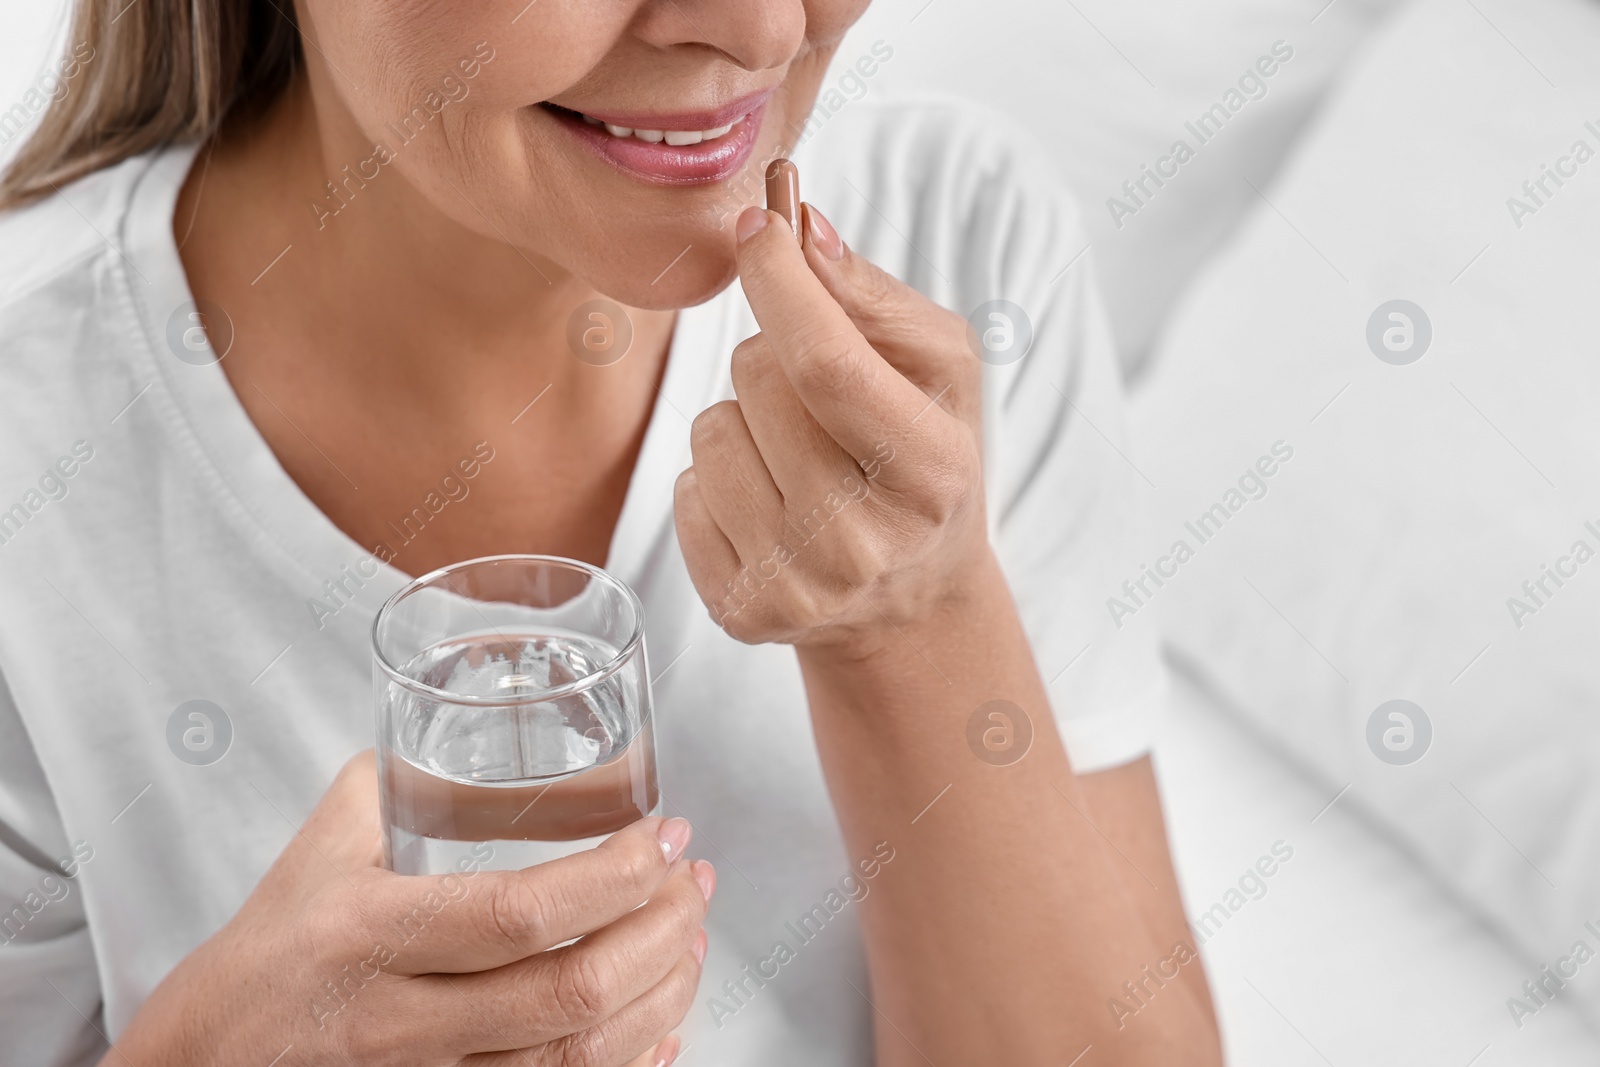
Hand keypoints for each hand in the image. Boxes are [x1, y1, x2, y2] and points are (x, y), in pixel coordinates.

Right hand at [107, 752, 711, 1066]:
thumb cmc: (263, 960)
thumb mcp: (315, 856)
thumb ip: (388, 785)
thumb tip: (453, 723)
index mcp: (371, 934)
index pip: (519, 914)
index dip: (615, 877)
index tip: (666, 836)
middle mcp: (403, 1020)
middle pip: (570, 994)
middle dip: (661, 932)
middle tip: (694, 881)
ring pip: (578, 1058)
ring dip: (662, 995)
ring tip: (691, 938)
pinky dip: (632, 1063)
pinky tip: (662, 1019)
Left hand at [674, 202, 987, 651]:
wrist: (910, 602)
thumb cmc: (925, 465)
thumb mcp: (939, 374)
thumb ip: (875, 297)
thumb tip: (802, 230)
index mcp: (930, 473)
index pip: (826, 365)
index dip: (780, 283)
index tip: (756, 228)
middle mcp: (862, 542)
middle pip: (758, 380)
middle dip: (773, 354)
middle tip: (816, 395)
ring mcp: (797, 584)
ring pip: (709, 429)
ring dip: (742, 420)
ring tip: (795, 456)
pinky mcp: (741, 610)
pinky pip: (685, 490)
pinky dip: (718, 480)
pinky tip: (769, 504)